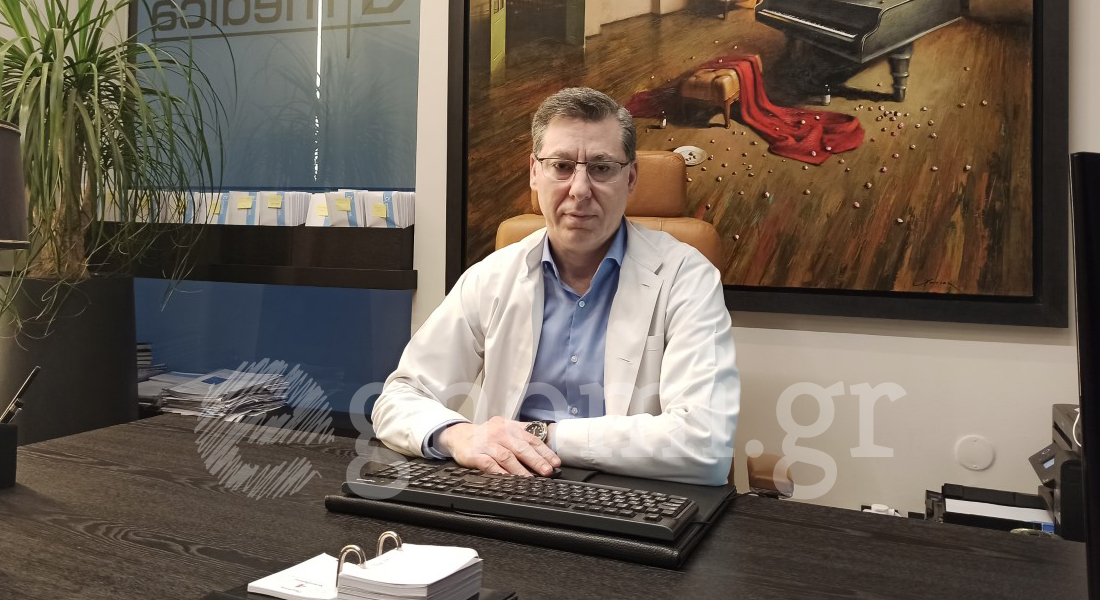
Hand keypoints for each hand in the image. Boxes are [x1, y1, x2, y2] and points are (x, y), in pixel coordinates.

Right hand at [439, 416, 560, 475]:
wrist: (459, 435)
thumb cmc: (487, 436)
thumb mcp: (504, 429)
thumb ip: (522, 435)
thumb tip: (545, 449)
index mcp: (510, 426)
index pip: (531, 438)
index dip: (545, 451)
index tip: (555, 462)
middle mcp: (500, 433)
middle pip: (521, 447)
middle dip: (536, 460)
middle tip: (547, 471)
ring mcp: (487, 443)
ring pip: (507, 456)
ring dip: (520, 469)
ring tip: (530, 479)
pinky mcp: (475, 454)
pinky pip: (489, 464)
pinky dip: (500, 472)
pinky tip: (508, 479)